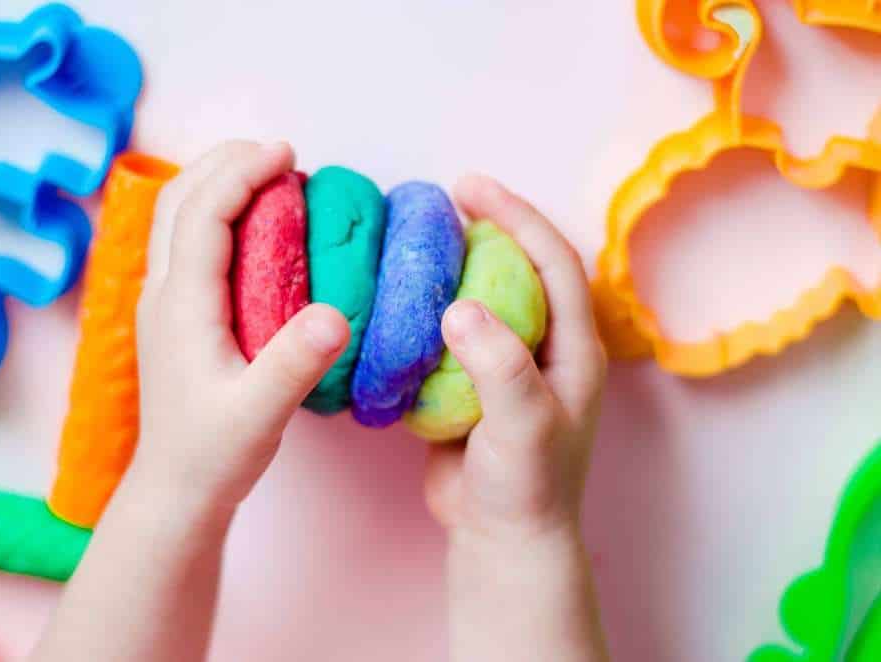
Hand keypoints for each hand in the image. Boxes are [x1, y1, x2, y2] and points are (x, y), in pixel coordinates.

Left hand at [134, 139, 349, 511]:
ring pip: (177, 217)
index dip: (242, 172)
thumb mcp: (261, 413)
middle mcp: (162, 293)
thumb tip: (337, 313)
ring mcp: (163, 302)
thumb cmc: (216, 453)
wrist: (177, 489)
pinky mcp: (174, 315)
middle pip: (180, 200)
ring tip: (269, 175)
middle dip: (225, 162)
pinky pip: (187, 242)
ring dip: (217, 183)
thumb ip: (295, 363)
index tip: (287, 153)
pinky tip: (254, 225)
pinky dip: (218, 212)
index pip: (203, 214)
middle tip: (280, 153)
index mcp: (181, 305)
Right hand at [425, 174, 609, 661]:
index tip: (472, 188)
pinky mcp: (475, 383)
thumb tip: (458, 307)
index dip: (517, 217)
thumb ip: (499, 365)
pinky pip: (454, 331)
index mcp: (574, 348)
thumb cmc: (527, 487)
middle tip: (445, 197)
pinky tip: (402, 297)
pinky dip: (430, 307)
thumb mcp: (523, 423)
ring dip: (457, 263)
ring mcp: (510, 364)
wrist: (502, 538)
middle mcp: (546, 347)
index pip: (553, 262)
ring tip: (421, 237)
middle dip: (490, 226)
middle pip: (521, 267)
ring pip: (486, 295)